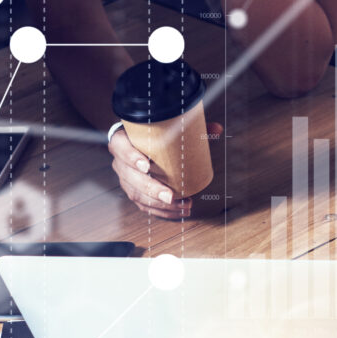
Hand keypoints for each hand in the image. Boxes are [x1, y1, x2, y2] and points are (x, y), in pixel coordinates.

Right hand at [108, 121, 223, 219]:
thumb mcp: (163, 127)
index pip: (121, 148)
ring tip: (181, 205)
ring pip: (137, 195)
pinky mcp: (133, 191)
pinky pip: (143, 205)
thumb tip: (216, 129)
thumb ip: (188, 126)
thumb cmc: (150, 134)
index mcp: (122, 141)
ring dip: (159, 204)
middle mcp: (120, 162)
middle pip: (131, 178)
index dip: (131, 157)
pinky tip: (178, 210)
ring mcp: (125, 179)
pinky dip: (161, 210)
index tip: (146, 165)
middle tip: (170, 196)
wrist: (135, 142)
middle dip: (151, 189)